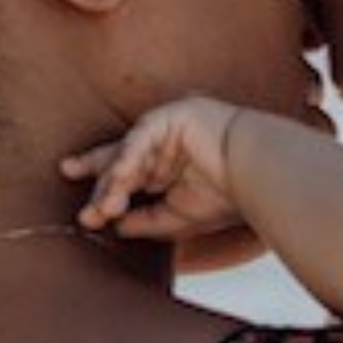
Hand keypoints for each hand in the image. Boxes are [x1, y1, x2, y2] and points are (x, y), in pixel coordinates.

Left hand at [61, 96, 242, 241]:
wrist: (258, 176)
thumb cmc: (225, 196)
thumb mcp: (175, 217)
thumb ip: (143, 220)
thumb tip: (114, 226)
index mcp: (166, 167)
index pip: (127, 176)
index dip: (104, 192)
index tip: (87, 216)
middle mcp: (163, 146)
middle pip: (120, 163)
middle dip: (99, 185)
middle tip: (84, 209)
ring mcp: (166, 128)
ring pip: (128, 154)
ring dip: (114, 183)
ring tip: (105, 209)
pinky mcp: (171, 116)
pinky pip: (141, 137)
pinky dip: (129, 159)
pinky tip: (119, 180)